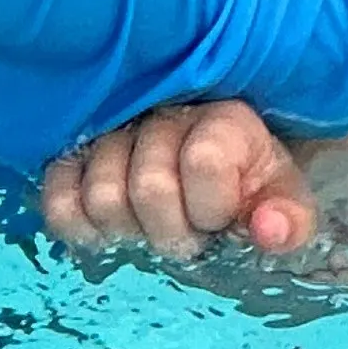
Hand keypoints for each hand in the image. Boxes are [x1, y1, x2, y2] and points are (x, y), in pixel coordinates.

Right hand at [39, 98, 317, 260]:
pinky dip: (80, 223)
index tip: (223, 218)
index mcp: (222, 120)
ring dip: (130, 227)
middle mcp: (164, 116)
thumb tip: (270, 230)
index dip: (211, 207)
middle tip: (188, 232)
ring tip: (152, 223)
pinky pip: (58, 201)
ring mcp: (112, 134)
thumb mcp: (280, 198)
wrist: (209, 170)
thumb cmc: (245, 187)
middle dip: (172, 230)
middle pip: (148, 189)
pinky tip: (109, 227)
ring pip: (101, 196)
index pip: (204, 161)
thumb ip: (290, 217)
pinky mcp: (71, 159)